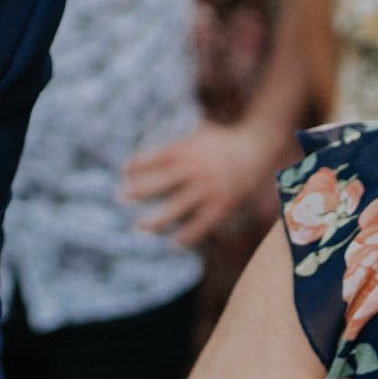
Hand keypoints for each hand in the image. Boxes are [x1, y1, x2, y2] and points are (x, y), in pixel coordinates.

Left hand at [122, 124, 278, 247]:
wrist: (258, 146)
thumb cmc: (223, 140)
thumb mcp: (199, 134)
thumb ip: (176, 146)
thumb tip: (148, 156)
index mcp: (187, 149)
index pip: (156, 156)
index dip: (138, 163)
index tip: (123, 170)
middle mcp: (196, 168)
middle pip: (161, 181)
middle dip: (139, 189)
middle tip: (119, 197)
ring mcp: (208, 187)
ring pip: (178, 206)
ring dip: (157, 218)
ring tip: (139, 227)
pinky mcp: (222, 203)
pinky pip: (202, 223)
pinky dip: (188, 235)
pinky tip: (174, 243)